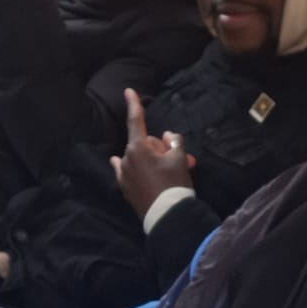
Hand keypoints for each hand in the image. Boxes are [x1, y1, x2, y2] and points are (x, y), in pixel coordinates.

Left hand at [111, 88, 195, 220]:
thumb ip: (174, 142)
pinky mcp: (125, 189)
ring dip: (154, 160)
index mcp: (137, 148)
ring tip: (171, 170)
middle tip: (182, 158)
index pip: (136, 121)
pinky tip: (127, 165)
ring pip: (140, 159)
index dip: (134, 104)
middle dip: (161, 148)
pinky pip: (129, 171)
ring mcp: (124, 175)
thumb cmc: (174, 184)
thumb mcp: (179, 159)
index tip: (128, 90)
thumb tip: (168, 136)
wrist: (168, 216)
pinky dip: (136, 168)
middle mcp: (126, 160)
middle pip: (144, 144)